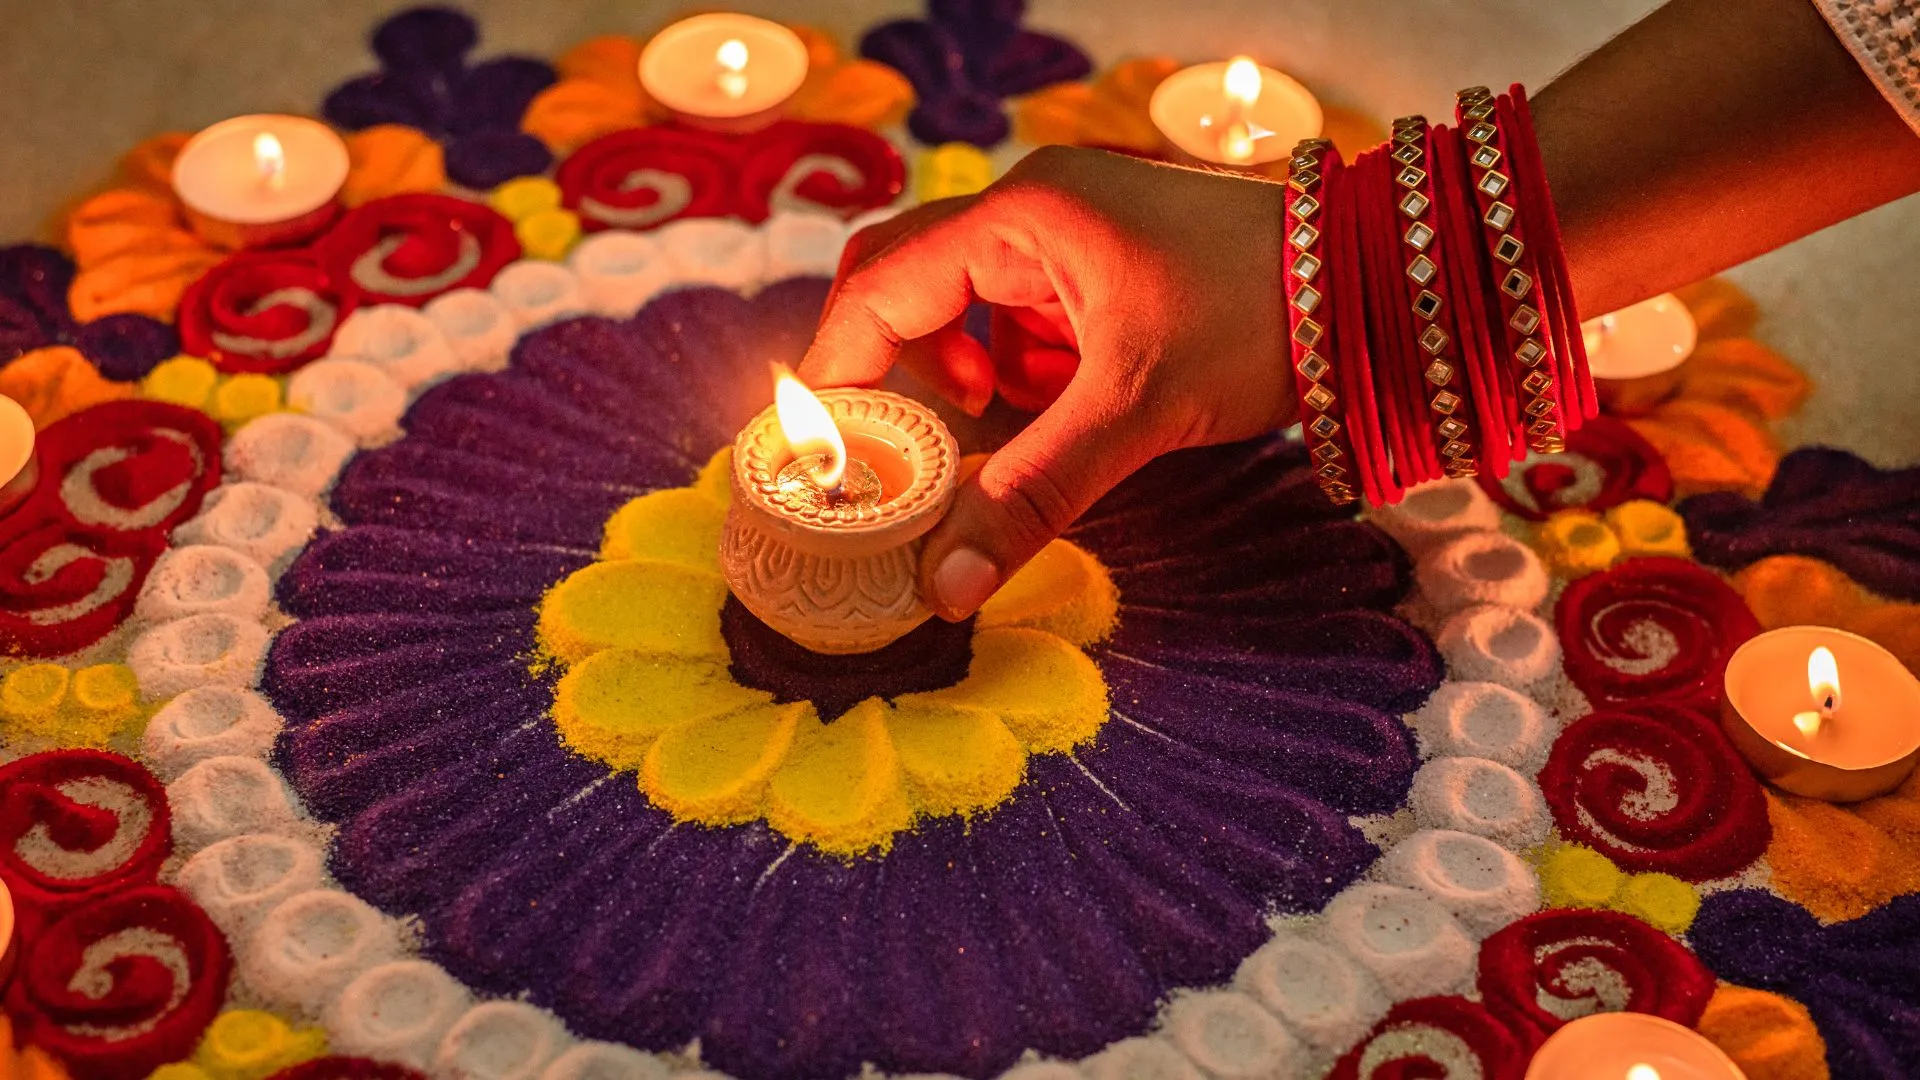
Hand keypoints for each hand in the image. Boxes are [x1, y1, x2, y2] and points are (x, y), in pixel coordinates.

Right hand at [798, 145, 1296, 619]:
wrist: (1382, 287)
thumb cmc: (1261, 315)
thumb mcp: (1135, 410)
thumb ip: (1031, 494)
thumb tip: (942, 586)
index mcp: (1022, 216)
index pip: (879, 288)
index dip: (842, 372)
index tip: (825, 455)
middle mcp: (1033, 212)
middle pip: (907, 286)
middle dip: (904, 373)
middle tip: (910, 447)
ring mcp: (1071, 237)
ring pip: (967, 311)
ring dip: (973, 377)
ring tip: (1010, 423)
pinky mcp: (1104, 271)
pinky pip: (1024, 323)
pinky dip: (1026, 376)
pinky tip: (1072, 408)